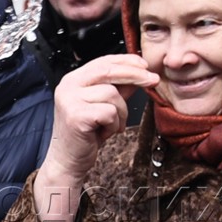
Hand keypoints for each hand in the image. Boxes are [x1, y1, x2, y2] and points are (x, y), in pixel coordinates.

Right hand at [33, 55, 157, 221]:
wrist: (68, 161)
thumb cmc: (85, 134)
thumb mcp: (104, 106)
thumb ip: (118, 88)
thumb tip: (140, 73)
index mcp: (73, 80)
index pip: (103, 61)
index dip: (126, 61)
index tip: (144, 65)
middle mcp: (68, 86)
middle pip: (108, 71)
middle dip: (135, 75)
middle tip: (153, 80)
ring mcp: (70, 100)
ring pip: (112, 94)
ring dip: (121, 113)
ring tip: (113, 126)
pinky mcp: (76, 115)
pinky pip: (109, 112)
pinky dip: (113, 124)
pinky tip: (104, 133)